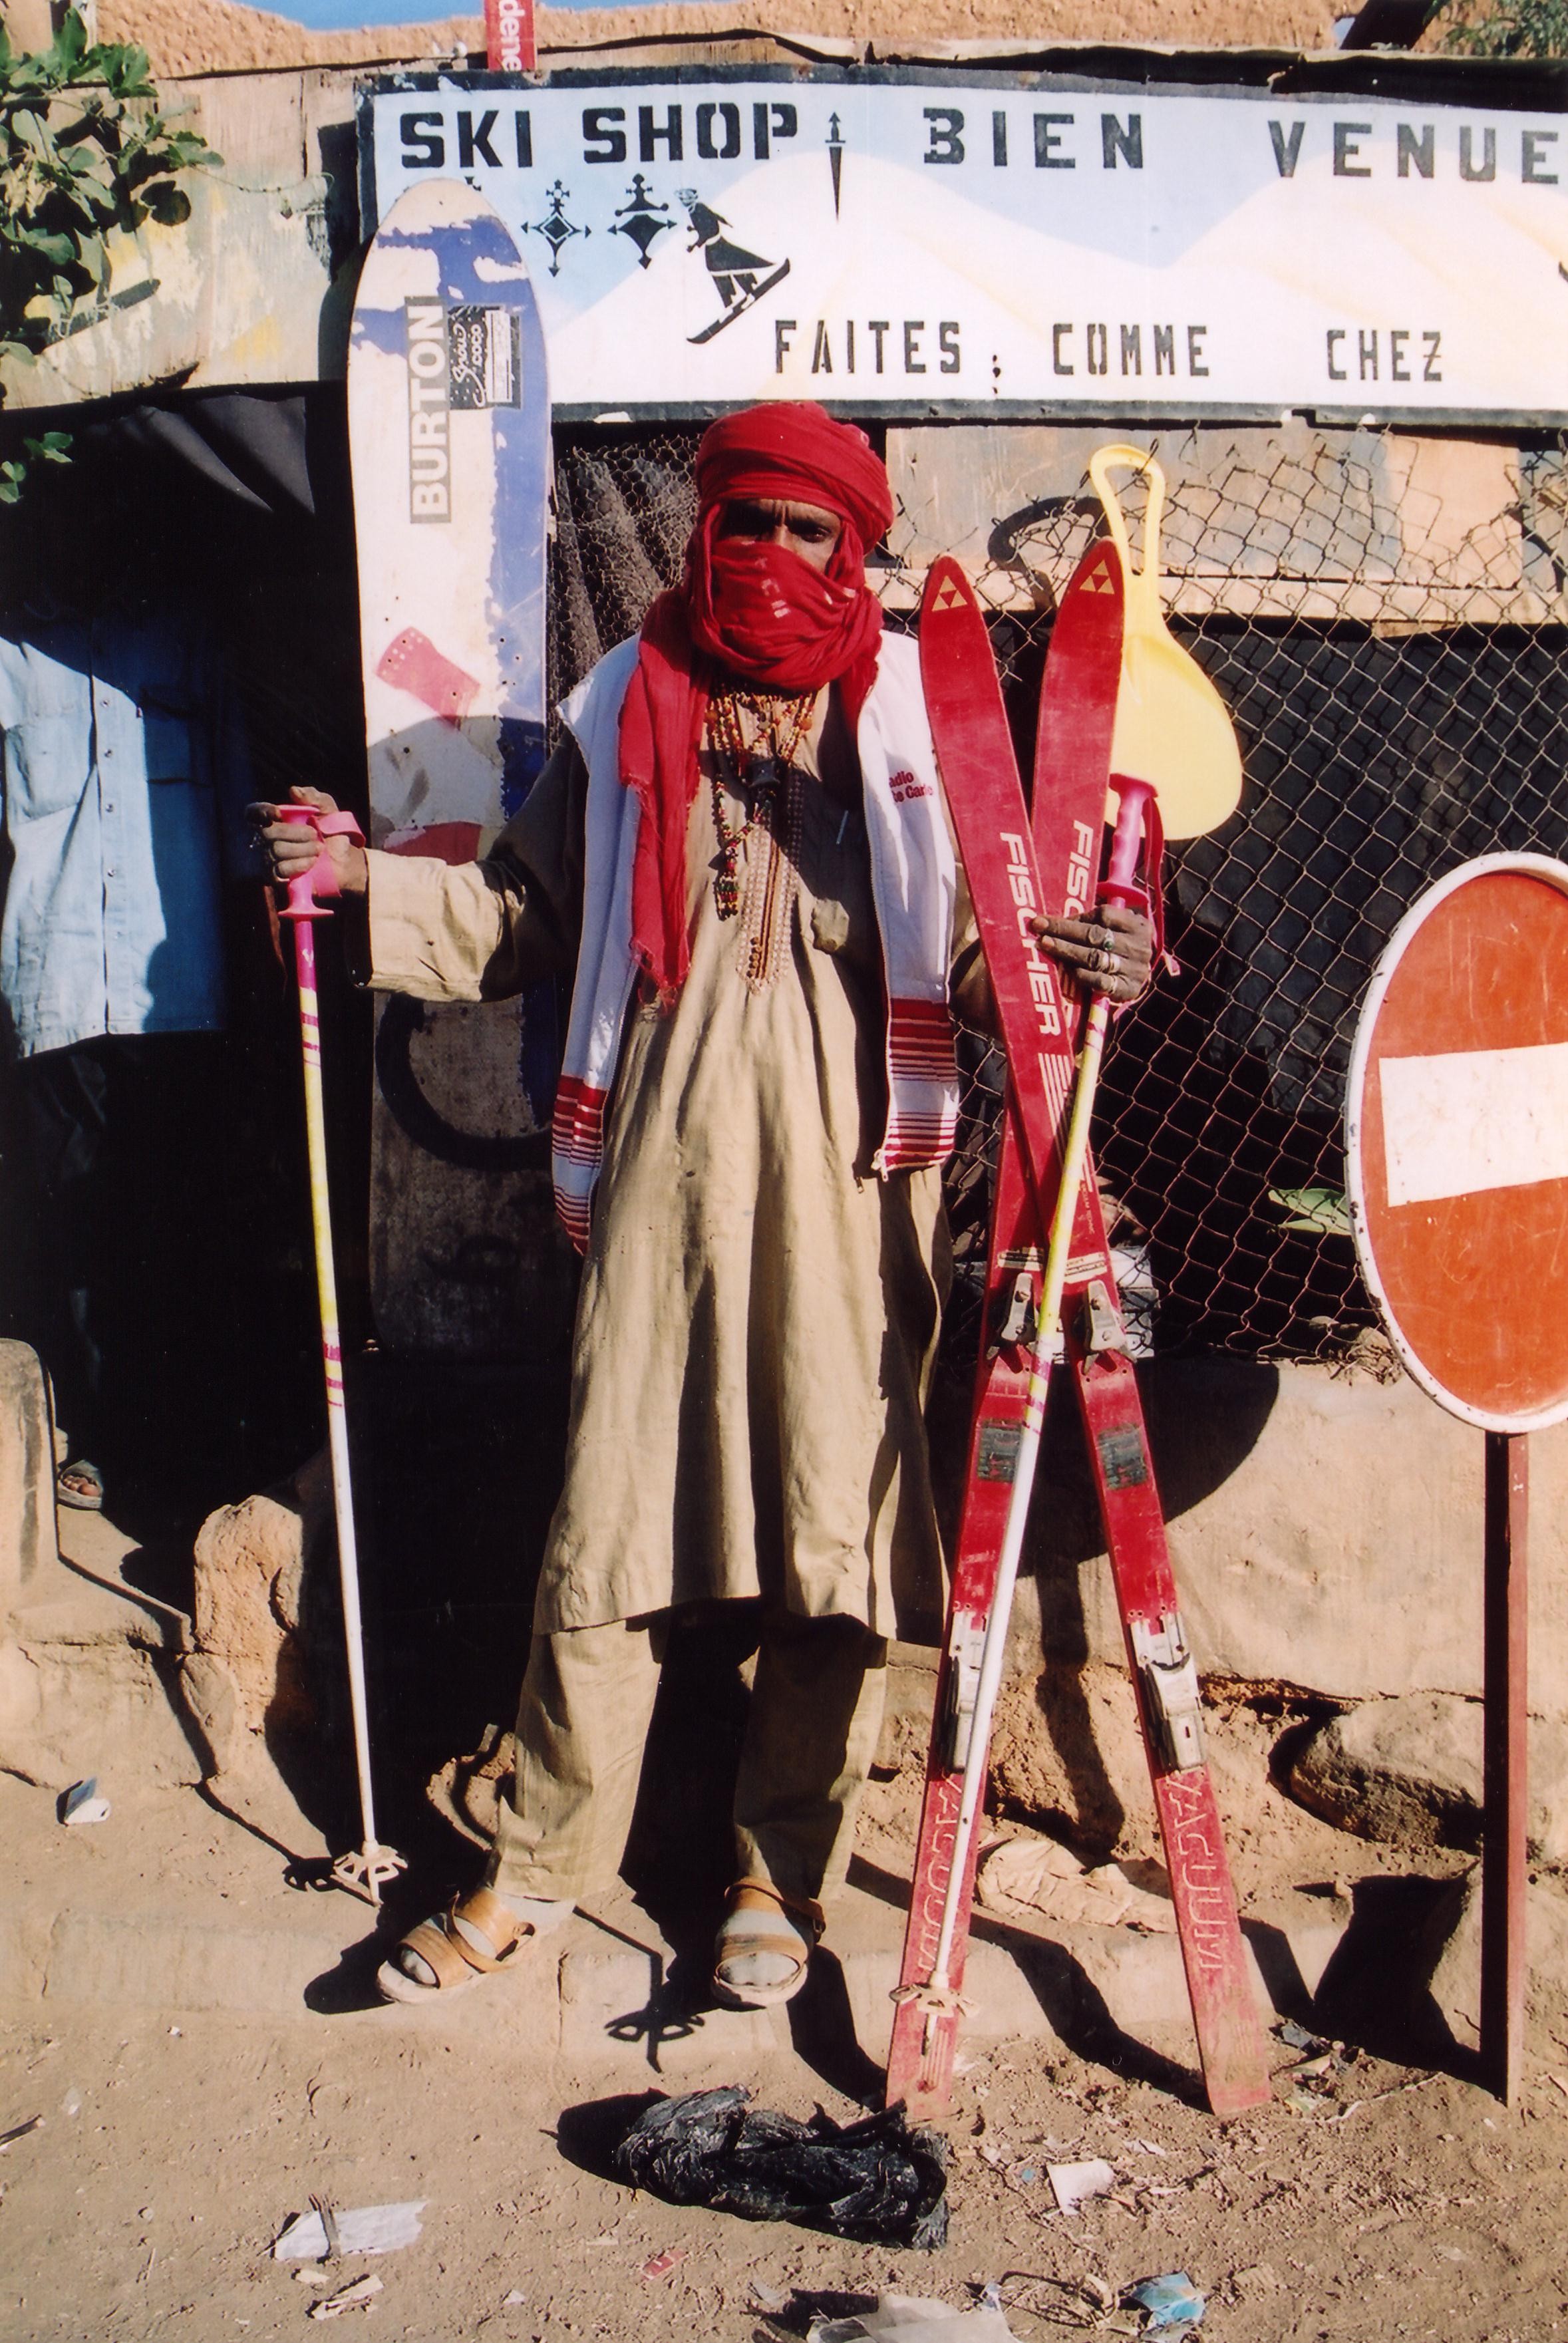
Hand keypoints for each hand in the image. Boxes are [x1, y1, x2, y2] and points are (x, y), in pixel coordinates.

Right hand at [248, 787, 367, 897]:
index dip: (261, 811)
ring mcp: (269, 860)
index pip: (253, 813)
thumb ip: (313, 796)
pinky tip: (311, 862)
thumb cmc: (331, 831)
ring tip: (318, 849)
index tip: (279, 813)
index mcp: (274, 819)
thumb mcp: (327, 808)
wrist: (344, 860)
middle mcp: (266, 839)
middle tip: (314, 835)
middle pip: (266, 833)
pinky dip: (297, 865)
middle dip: (293, 833)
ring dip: (300, 849)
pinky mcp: (277, 878)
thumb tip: (293, 790)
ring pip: (274, 852)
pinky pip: (278, 871)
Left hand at [1029, 899, 1153, 1002]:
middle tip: (1039, 927)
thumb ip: (1094, 922)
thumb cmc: (1120, 947)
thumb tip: (1054, 919)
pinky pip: (1100, 982)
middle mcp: (1139, 947)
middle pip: (1096, 936)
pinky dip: (1082, 975)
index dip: (1074, 918)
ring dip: (1067, 951)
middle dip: (1064, 931)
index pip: (1104, 915)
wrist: (1140, 978)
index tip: (1048, 919)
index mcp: (1137, 925)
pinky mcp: (1127, 990)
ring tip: (1046, 945)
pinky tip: (1067, 969)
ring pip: (1095, 958)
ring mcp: (1135, 970)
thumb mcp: (1117, 929)